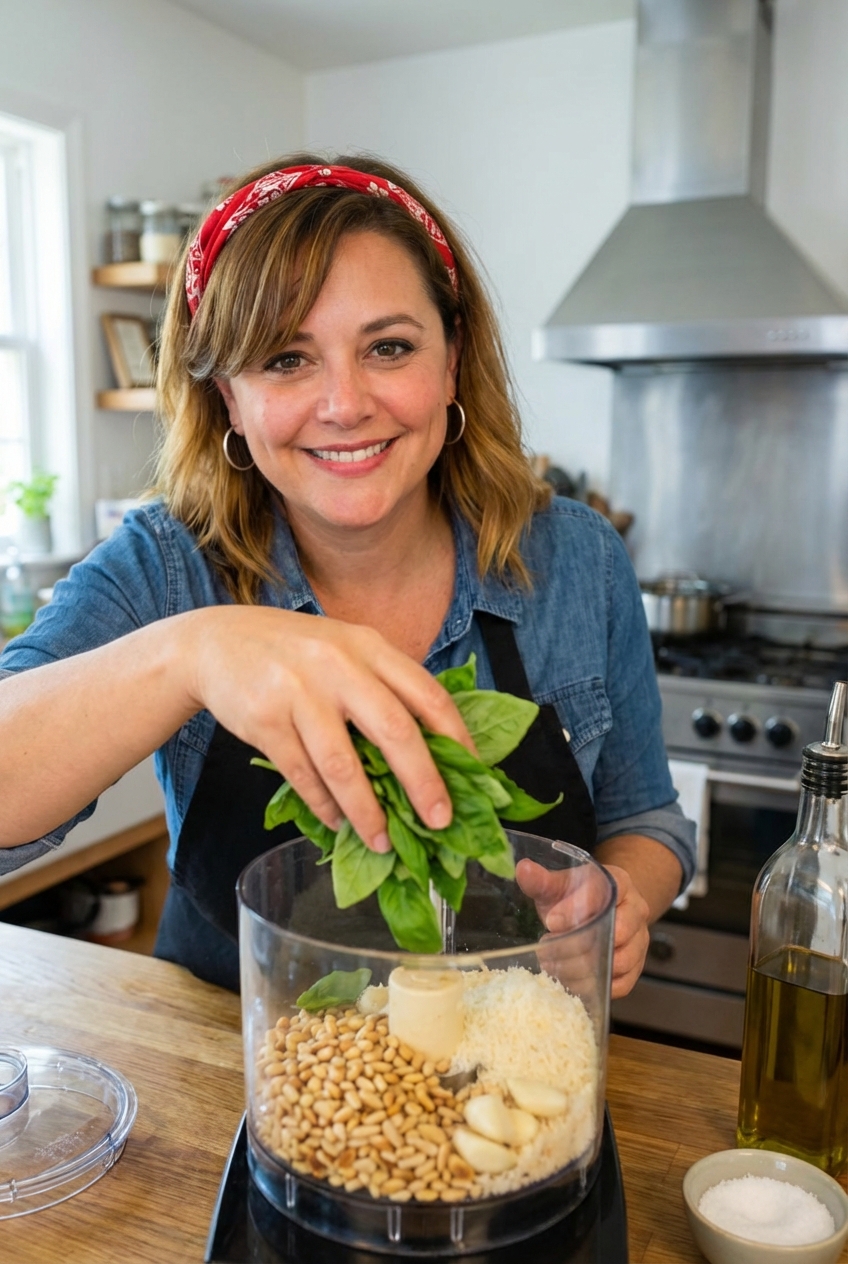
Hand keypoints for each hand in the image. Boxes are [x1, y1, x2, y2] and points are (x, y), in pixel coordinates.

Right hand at [184, 606, 474, 853]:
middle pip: (393, 730)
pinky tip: (337, 823)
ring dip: (367, 811)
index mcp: (369, 647)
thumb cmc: (295, 653)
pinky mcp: (265, 720)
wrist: (216, 642)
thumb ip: (383, 686)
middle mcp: (338, 665)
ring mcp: (298, 692)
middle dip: (422, 782)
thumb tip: (435, 751)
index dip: (457, 738)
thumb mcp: (345, 650)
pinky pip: (302, 775)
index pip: (427, 694)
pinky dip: (323, 805)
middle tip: (440, 822)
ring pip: (343, 764)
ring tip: (382, 841)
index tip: (476, 777)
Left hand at [515, 856, 649, 998]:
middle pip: (617, 931)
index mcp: (620, 883)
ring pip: (619, 961)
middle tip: (548, 948)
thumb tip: (523, 869)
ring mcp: (640, 941)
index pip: (605, 894)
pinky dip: (594, 987)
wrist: (601, 910)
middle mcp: (636, 911)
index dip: (577, 909)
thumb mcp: (560, 884)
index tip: (551, 922)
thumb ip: (542, 879)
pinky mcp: (635, 968)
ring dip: (584, 969)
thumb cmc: (578, 897)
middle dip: (578, 944)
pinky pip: (621, 984)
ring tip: (553, 965)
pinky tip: (568, 983)